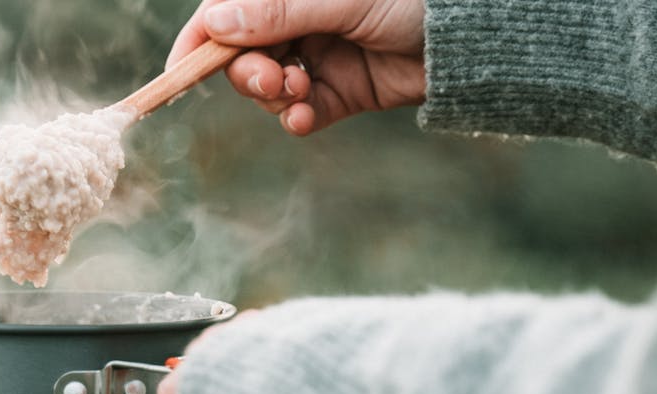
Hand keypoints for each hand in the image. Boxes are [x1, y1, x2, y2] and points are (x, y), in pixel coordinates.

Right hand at [166, 0, 425, 135]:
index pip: (225, 13)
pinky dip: (297, 117)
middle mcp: (297, 19)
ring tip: (302, 93)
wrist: (475, 37)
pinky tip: (307, 116)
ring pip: (267, 87)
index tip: (181, 71)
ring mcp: (317, 56)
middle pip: (239, 55)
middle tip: (271, 81)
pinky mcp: (339, 92)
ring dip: (275, 96)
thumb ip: (278, 11)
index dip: (198, 41)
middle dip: (246, 73)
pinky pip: (299, 112)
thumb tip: (215, 22)